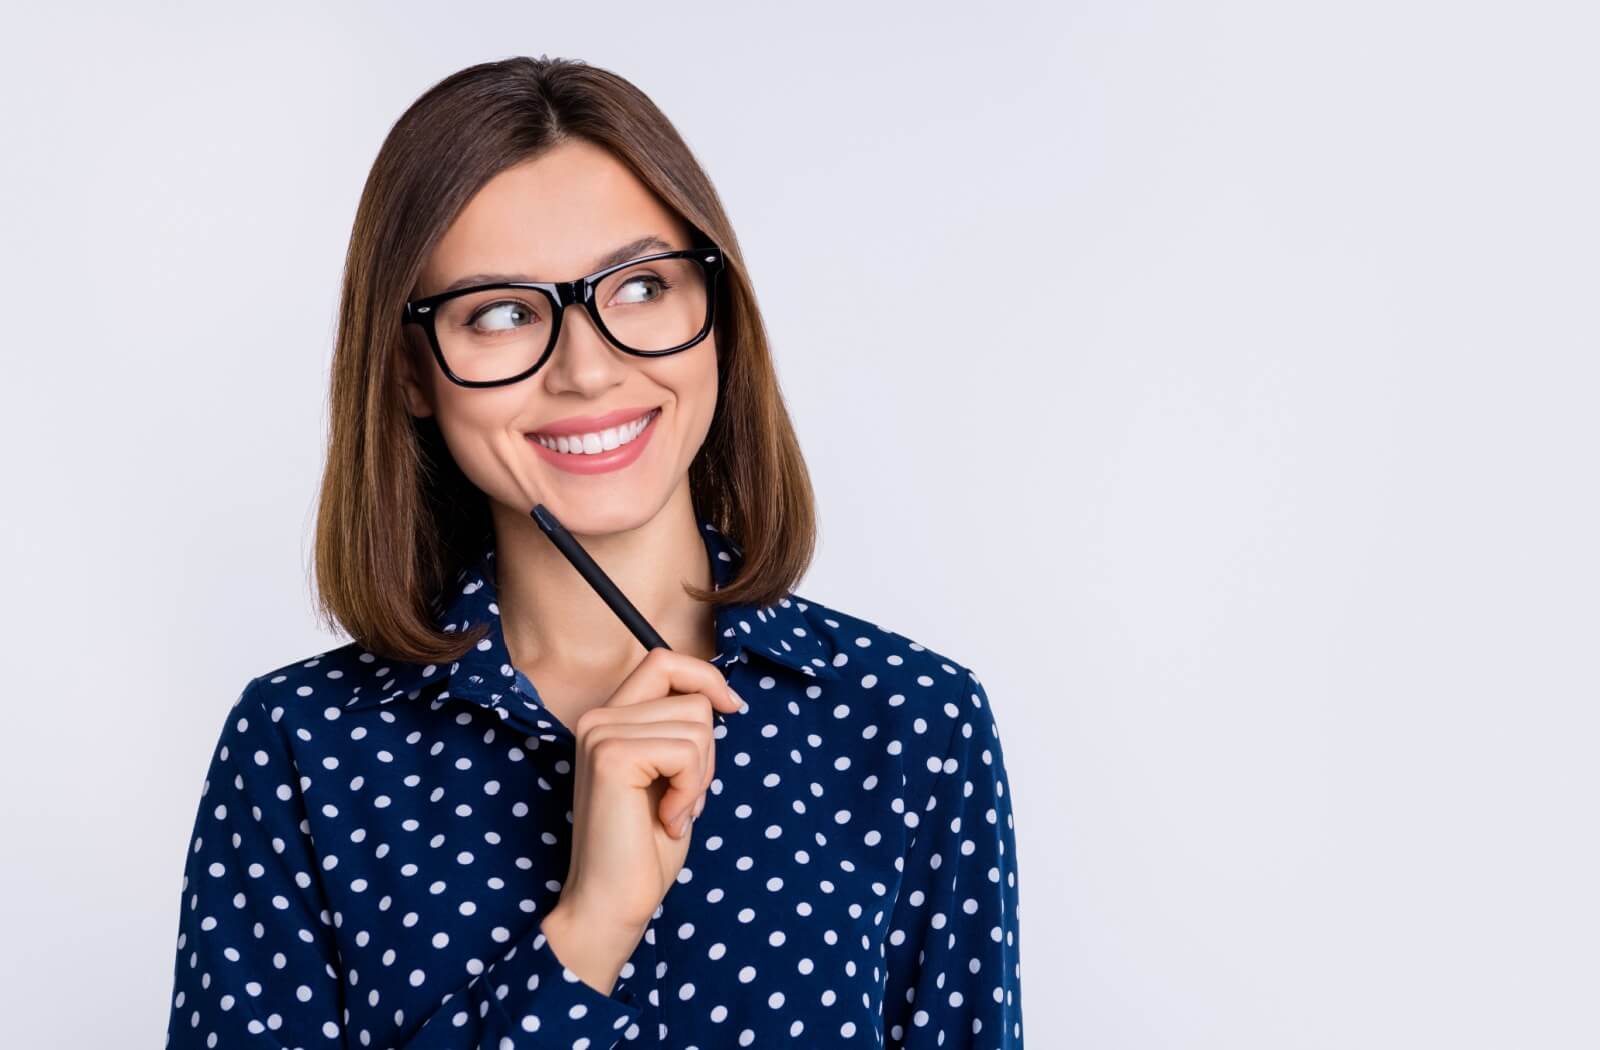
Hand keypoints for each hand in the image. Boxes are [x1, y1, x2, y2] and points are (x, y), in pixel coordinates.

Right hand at [555, 647, 743, 935]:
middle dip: (707, 750)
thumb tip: (720, 697)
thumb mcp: (671, 777)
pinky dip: (692, 790)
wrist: (612, 903)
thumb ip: (679, 733)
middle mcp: (598, 717)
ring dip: (701, 777)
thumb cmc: (645, 848)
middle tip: (685, 798)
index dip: (705, 678)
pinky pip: (687, 751)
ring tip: (673, 813)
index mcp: (609, 720)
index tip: (732, 708)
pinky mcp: (611, 756)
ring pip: (696, 724)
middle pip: (691, 697)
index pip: (663, 660)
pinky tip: (668, 821)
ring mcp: (601, 733)